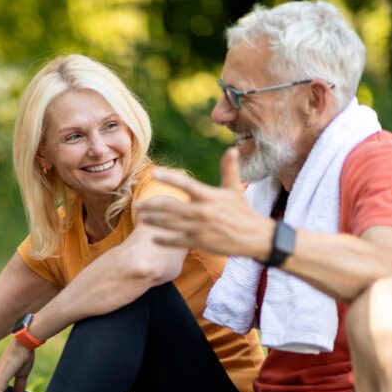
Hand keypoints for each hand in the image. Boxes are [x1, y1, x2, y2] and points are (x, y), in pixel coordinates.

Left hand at [137, 148, 273, 260]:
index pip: (186, 185)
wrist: (254, 237)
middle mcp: (202, 211)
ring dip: (153, 221)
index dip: (169, 178)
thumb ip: (229, 169)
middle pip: (171, 207)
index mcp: (209, 196)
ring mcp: (199, 228)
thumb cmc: (242, 211)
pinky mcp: (199, 242)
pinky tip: (152, 238)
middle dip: (152, 205)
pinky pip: (177, 241)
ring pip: (170, 224)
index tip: (154, 173)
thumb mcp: (235, 189)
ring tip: (140, 218)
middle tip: (137, 204)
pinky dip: (164, 240)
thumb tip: (232, 149)